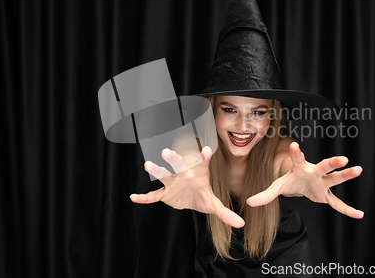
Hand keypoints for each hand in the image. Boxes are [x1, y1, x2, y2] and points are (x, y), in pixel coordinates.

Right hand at [130, 146, 244, 227]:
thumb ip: (226, 213)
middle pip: (179, 164)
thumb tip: (241, 223)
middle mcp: (184, 174)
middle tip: (167, 152)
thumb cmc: (202, 196)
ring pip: (164, 175)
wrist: (190, 200)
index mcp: (199, 174)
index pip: (202, 163)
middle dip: (173, 158)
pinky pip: (153, 196)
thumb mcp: (214, 205)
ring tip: (148, 165)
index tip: (207, 150)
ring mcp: (173, 183)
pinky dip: (144, 198)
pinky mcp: (164, 194)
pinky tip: (133, 197)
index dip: (204, 157)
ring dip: (157, 170)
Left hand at [246, 142, 363, 218]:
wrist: (300, 185)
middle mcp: (314, 173)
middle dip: (333, 163)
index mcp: (300, 169)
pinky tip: (359, 215)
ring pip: (335, 179)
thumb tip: (249, 203)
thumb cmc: (290, 182)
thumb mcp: (276, 187)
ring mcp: (322, 184)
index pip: (297, 159)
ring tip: (358, 169)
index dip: (296, 153)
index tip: (294, 144)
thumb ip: (265, 195)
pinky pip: (337, 204)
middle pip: (323, 167)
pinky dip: (347, 210)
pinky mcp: (326, 196)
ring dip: (346, 175)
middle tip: (343, 158)